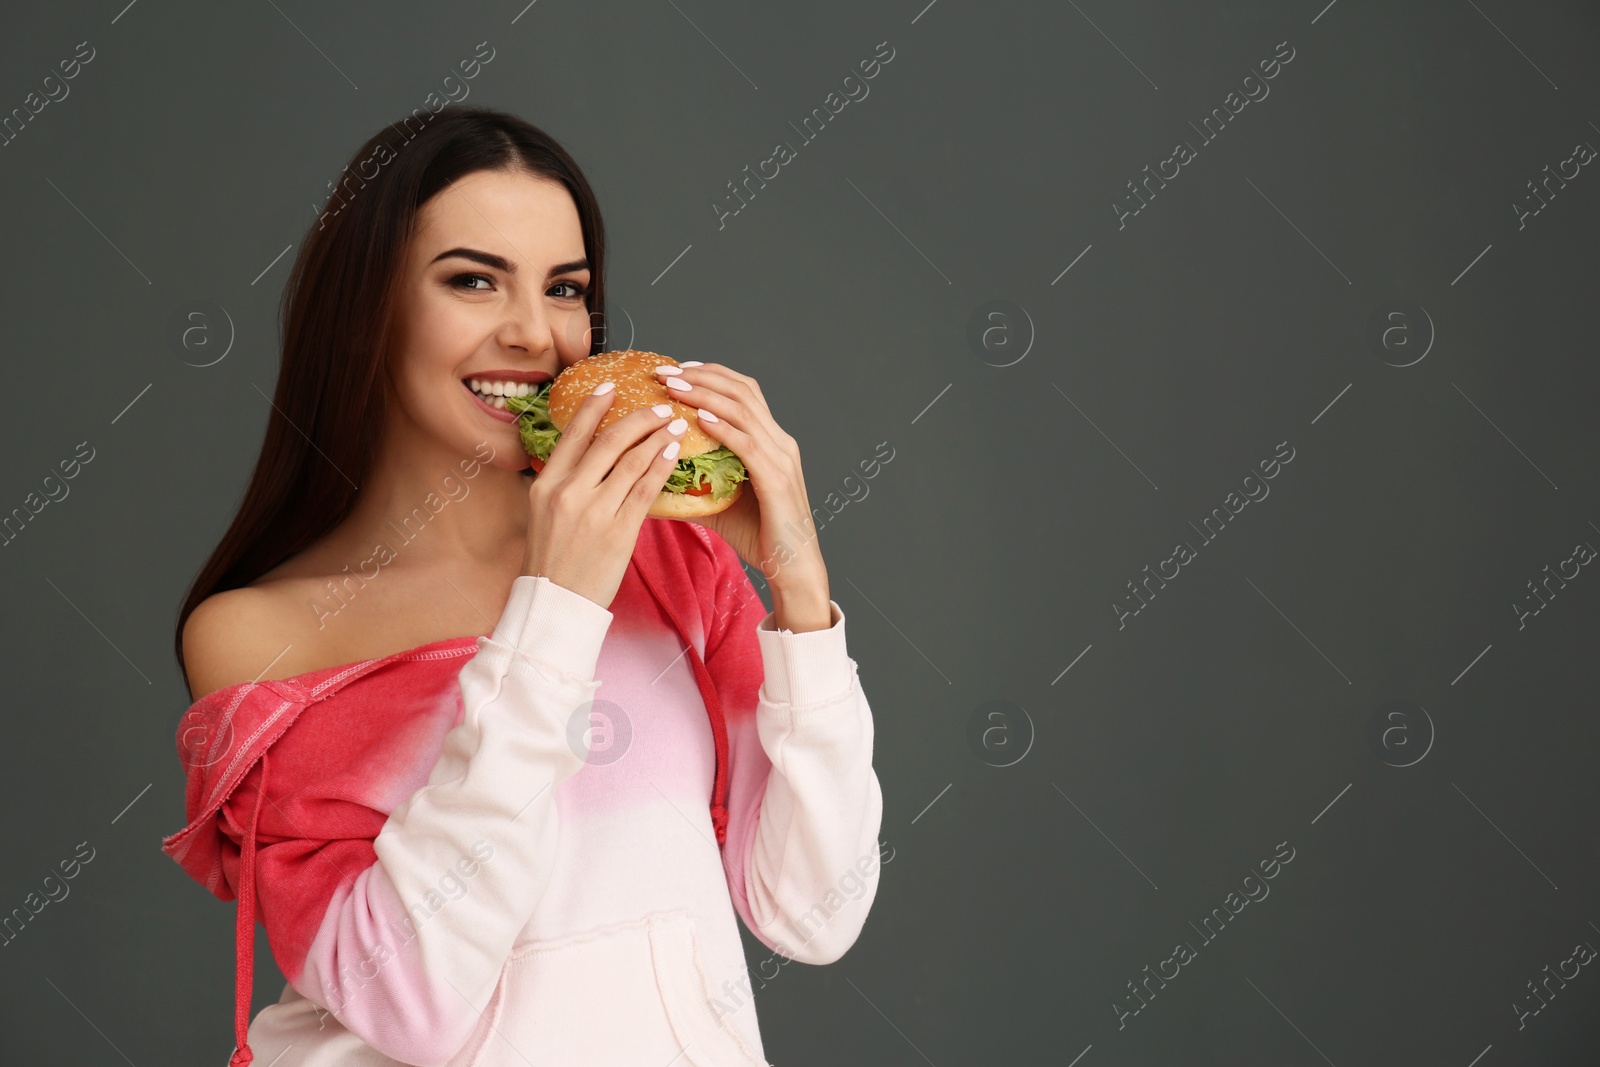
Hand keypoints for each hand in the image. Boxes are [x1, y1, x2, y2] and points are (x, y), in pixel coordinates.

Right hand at [521, 382, 687, 608]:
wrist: (555, 604)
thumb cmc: (553, 560)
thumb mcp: (545, 514)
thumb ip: (566, 484)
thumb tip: (592, 457)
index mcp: (545, 485)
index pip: (572, 435)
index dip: (593, 407)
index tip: (611, 386)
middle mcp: (567, 493)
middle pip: (607, 441)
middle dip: (638, 419)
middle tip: (660, 406)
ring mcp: (593, 512)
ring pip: (631, 461)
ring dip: (657, 437)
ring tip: (676, 424)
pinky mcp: (618, 533)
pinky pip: (645, 490)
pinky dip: (661, 466)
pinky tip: (674, 453)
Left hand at [654, 361, 832, 631]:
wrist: (792, 568)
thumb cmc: (760, 537)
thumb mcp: (721, 502)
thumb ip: (695, 484)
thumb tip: (653, 477)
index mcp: (771, 441)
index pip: (742, 392)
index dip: (710, 374)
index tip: (675, 370)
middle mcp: (780, 442)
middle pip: (742, 390)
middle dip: (701, 376)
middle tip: (665, 371)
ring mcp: (781, 458)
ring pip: (743, 410)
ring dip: (705, 394)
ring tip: (674, 387)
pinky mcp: (777, 480)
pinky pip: (748, 445)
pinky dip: (723, 428)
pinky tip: (699, 419)